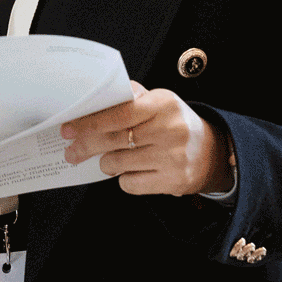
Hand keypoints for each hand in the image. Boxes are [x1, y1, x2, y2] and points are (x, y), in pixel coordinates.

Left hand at [61, 83, 231, 195]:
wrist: (212, 152)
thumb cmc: (176, 123)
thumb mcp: (159, 102)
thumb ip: (130, 97)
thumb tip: (95, 99)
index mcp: (163, 104)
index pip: (118, 114)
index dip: (89, 123)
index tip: (68, 129)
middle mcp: (170, 130)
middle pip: (113, 140)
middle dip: (85, 146)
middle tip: (72, 151)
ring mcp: (172, 158)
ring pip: (117, 163)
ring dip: (106, 163)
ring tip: (109, 159)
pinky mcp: (172, 182)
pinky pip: (130, 184)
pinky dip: (123, 178)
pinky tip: (131, 170)